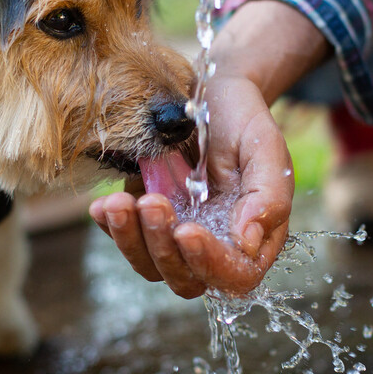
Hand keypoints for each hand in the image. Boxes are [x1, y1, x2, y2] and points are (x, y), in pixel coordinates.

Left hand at [90, 72, 293, 297]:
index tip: (187, 230)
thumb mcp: (265, 148)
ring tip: (119, 203)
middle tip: (152, 202)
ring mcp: (177, 235)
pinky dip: (111, 228)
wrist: (209, 94)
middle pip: (187, 279)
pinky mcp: (146, 220)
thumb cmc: (243, 120)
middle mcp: (215, 245)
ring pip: (151, 266)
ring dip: (131, 240)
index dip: (211, 263)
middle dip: (162, 248)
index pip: (235, 276)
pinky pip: (126, 240)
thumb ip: (269, 195)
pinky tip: (104, 205)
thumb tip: (248, 243)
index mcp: (253, 236)